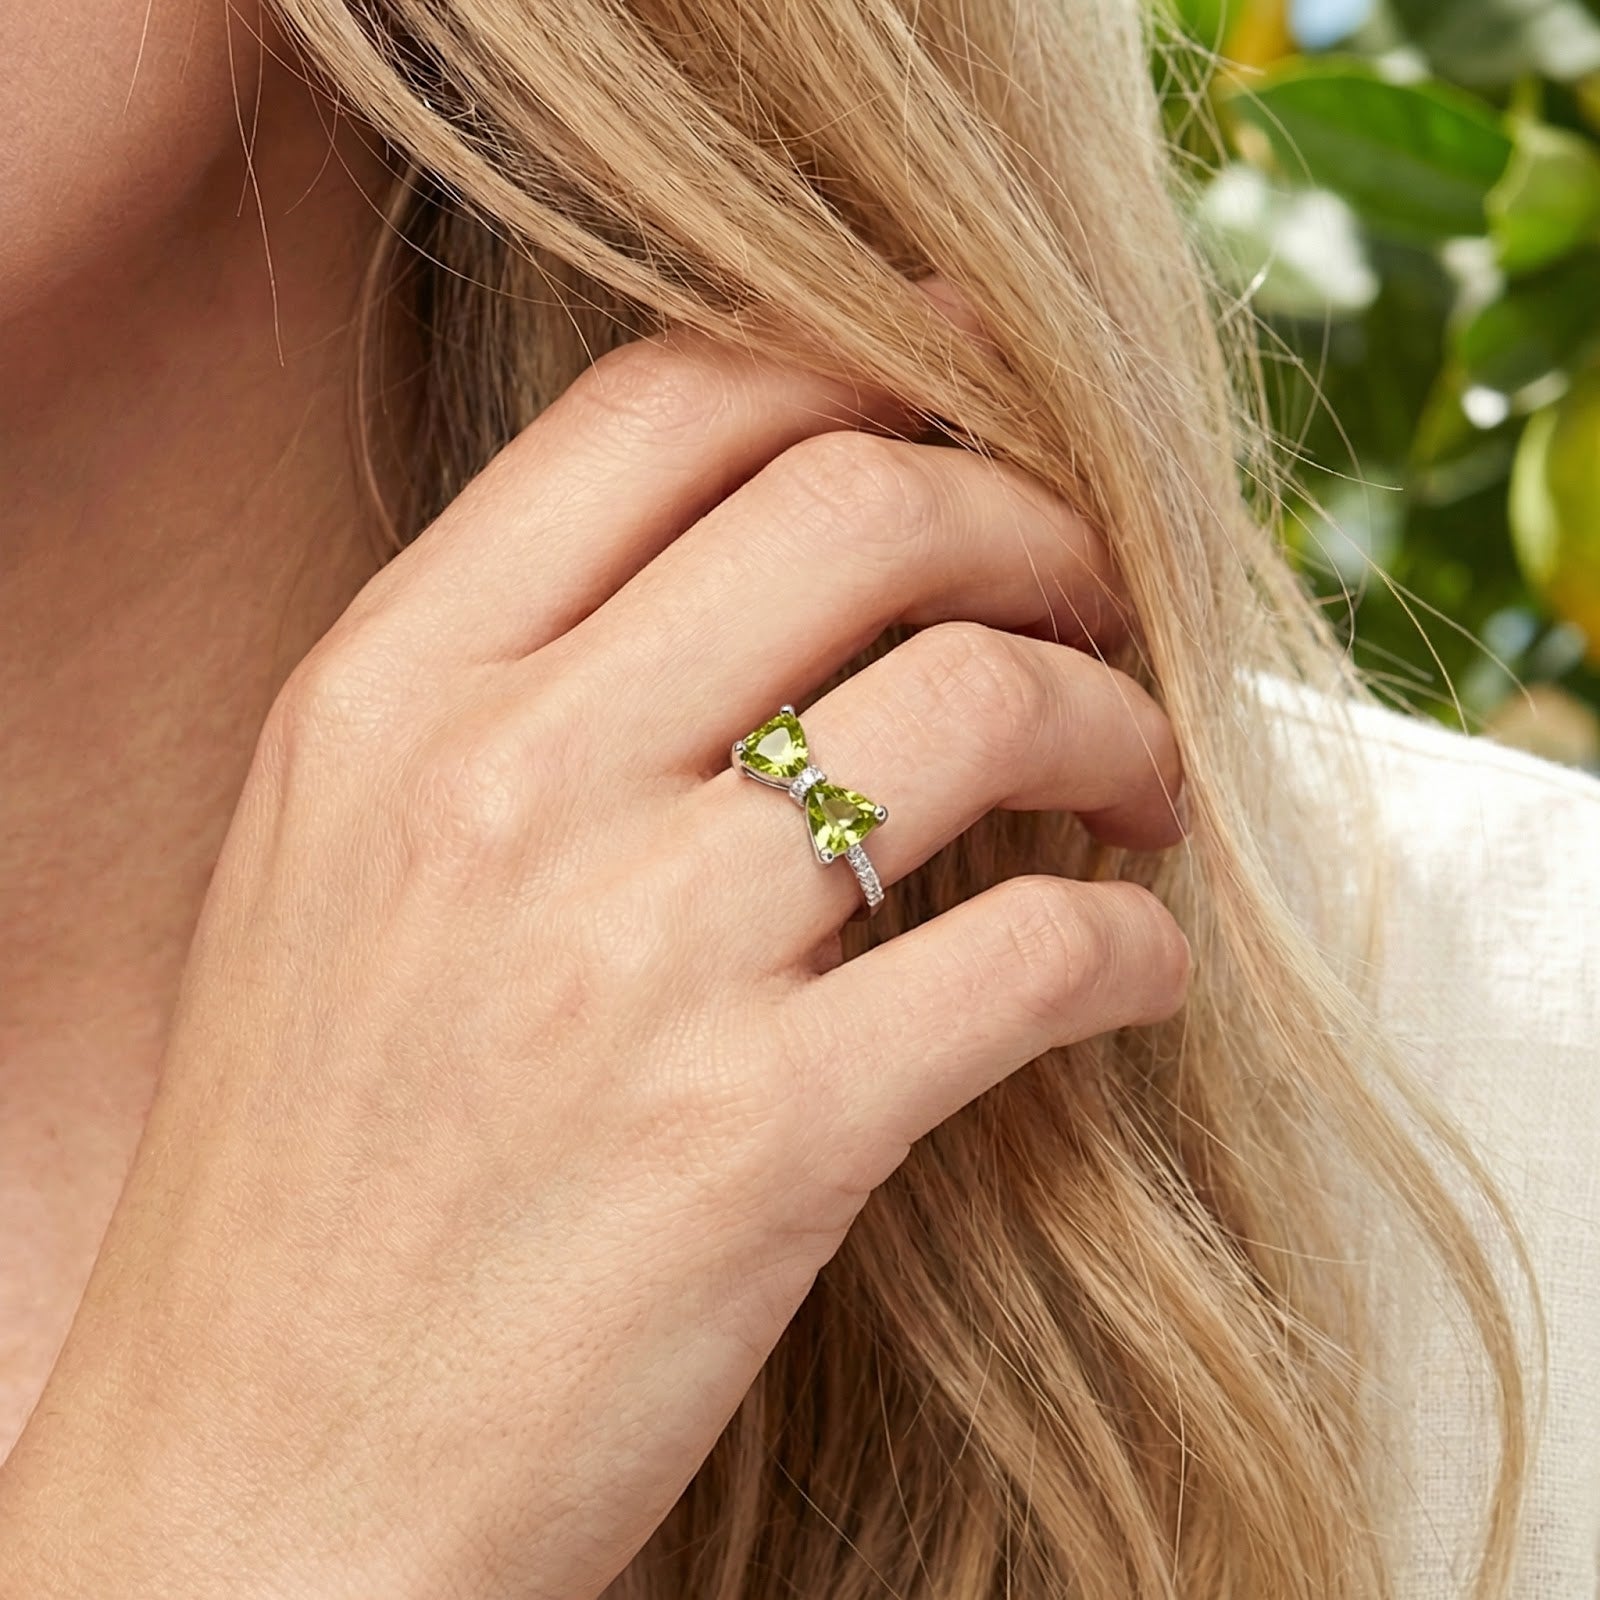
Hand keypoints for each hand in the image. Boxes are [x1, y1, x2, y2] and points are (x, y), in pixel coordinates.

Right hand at [0, 278, 1188, 1599]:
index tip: (980, 404)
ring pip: (978, 703)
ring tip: (1139, 787)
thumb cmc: (313, 1173)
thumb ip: (524, 696)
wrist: (257, 1483)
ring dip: (1114, 724)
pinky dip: (1132, 947)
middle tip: (1098, 595)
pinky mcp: (757, 1136)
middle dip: (1034, 523)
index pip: (672, 401)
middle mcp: (502, 780)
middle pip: (859, 506)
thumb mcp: (345, 866)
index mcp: (390, 690)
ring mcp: (631, 952)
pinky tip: (1131, 970)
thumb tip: (762, 587)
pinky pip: (1035, 956)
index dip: (867, 361)